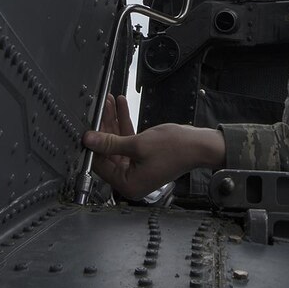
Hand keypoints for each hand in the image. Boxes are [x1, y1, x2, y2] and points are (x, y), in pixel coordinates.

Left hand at [82, 95, 225, 199]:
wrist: (200, 145)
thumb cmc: (176, 149)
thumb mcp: (137, 144)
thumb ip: (110, 143)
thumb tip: (89, 141)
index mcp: (128, 184)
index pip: (100, 165)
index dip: (94, 145)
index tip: (88, 126)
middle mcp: (131, 180)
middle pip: (108, 152)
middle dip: (105, 127)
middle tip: (100, 109)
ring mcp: (137, 169)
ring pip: (118, 143)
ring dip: (114, 122)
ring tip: (109, 103)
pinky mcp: (143, 158)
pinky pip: (129, 141)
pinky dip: (125, 125)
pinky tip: (121, 107)